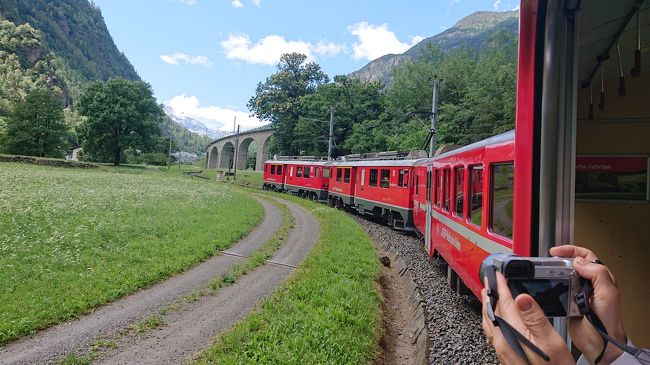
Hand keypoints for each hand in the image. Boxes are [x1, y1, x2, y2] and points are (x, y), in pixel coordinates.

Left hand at [481, 271, 574, 364]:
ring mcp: (502, 350)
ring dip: (489, 306)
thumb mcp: (551, 342)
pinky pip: (493, 332)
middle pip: (493, 311)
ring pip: (490, 322)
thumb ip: (535, 318)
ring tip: (489, 295)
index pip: (503, 303)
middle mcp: (502, 342)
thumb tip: (522, 298)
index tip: (499, 274)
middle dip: (492, 294)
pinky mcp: (506, 356)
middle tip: (490, 280)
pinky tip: (496, 320)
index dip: (501, 286)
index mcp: (512, 334)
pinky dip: (492, 319)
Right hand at [550, 245, 626, 364]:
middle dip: (559, 260)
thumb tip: (580, 261)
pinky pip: (559, 290)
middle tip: (548, 262)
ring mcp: (579, 293)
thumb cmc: (608, 323)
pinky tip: (549, 288)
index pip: (586, 255)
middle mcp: (590, 284)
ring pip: (564, 276)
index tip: (556, 252)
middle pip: (572, 264)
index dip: (570, 250)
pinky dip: (552, 287)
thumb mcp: (607, 296)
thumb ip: (598, 275)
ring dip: (554, 274)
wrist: (600, 345)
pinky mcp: (570, 303)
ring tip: (546, 273)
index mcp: (601, 278)